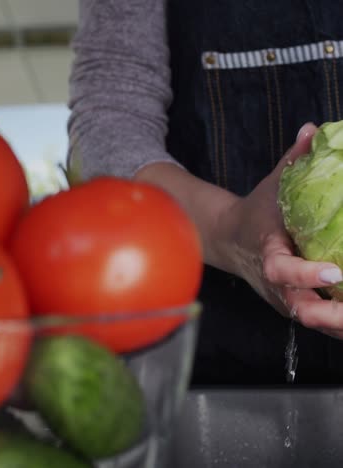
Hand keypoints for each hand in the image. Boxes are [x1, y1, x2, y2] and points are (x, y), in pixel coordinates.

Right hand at [224, 123, 342, 337]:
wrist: (231, 241)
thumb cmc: (256, 214)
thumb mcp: (271, 186)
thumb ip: (292, 160)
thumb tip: (313, 129)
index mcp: (267, 252)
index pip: (280, 270)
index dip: (305, 275)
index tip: (335, 272)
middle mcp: (274, 282)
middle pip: (300, 308)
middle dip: (331, 315)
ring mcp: (283, 297)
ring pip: (312, 321)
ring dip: (340, 323)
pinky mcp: (292, 305)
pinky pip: (318, 321)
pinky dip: (340, 323)